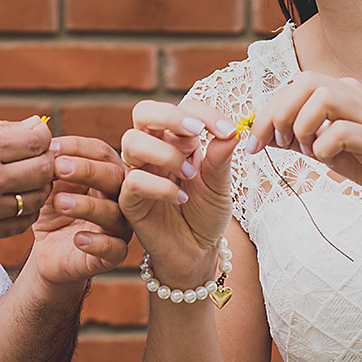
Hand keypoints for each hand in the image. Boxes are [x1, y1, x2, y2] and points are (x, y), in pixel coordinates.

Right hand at [0, 116, 53, 240]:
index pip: (38, 141)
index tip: (36, 137)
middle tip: (37, 157)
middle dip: (46, 160)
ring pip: (37, 198)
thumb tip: (39, 125)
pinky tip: (17, 198)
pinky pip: (22, 223)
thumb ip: (3, 127)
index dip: (43, 136)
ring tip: (28, 177)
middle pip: (43, 170)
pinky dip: (26, 210)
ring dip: (39, 186)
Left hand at [28, 135, 131, 285]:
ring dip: (87, 205)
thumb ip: (52, 167)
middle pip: (115, 177)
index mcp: (108, 173)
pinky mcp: (114, 255)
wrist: (49, 251)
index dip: (78, 147)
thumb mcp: (50, 185)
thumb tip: (44, 143)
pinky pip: (114, 249)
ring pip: (114, 213)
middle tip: (59, 167)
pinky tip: (78, 238)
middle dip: (87, 170)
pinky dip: (97, 242)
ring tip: (60, 202)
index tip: (50, 147)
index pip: (102, 152)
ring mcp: (120, 226)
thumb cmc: (53, 211)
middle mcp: (120, 197)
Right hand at [118, 100, 239, 285]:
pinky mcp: (129, 199)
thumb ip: (221, 159)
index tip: (229, 130)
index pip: (182, 109)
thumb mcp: (220, 185)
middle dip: (170, 115)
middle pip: (144, 112)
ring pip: (131, 140)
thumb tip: (233, 130)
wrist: (196, 252)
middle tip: (197, 131)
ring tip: (189, 173)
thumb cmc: (205, 214)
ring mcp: (137, 172)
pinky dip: (161, 187)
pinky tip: (180, 198)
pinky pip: (133, 181)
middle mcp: (153, 150)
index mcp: (176, 140)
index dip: (204, 113)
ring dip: (165, 153)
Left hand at [246, 73, 361, 218]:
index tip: (253, 142)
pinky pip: (342, 131)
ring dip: (302, 125)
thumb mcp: (325, 148)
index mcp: (343, 92)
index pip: (294, 85)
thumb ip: (296, 138)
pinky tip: (325, 158)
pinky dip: (324, 145)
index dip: (267, 111)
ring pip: (323, 97)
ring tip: (304, 149)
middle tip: (279, 142)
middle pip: (305, 81)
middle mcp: (357, 95)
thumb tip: (260, 135)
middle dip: (280, 112)